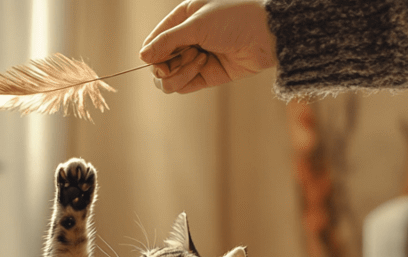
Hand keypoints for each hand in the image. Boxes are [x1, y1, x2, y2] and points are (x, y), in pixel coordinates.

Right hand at [139, 0, 276, 93]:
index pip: (153, 42)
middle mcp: (186, 39)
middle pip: (158, 63)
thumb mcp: (197, 25)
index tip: (161, 60)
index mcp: (182, 19)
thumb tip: (141, 57)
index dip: (152, 54)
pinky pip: (184, 86)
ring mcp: (195, 59)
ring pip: (169, 79)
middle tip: (189, 54)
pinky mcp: (206, 76)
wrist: (266, 34)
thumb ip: (167, 41)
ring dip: (180, 71)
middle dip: (169, 63)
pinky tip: (205, 65)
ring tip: (201, 59)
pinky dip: (188, 80)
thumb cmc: (234, 18)